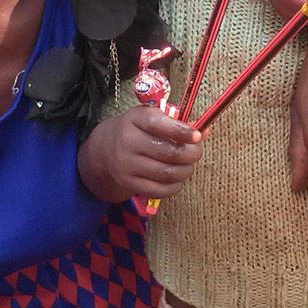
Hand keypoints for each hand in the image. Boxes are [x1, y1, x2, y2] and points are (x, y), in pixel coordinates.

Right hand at [78, 106, 202, 201]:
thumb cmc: (135, 130)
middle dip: (191, 154)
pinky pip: (159, 190)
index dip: (182, 131)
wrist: (103, 150)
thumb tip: (204, 132)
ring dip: (185, 171)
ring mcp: (127, 165)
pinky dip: (175, 186)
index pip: (159, 125)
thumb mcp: (150, 117)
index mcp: (135, 119)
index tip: (197, 136)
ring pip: (167, 173)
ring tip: (188, 165)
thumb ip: (176, 122)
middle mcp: (128, 142)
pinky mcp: (129, 184)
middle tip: (196, 152)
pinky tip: (177, 178)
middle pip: (168, 152)